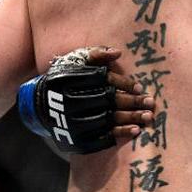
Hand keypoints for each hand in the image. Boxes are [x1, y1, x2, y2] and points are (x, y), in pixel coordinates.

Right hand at [18, 47, 154, 153]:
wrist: (41, 106)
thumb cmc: (65, 79)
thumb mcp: (75, 62)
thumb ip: (95, 55)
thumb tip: (118, 53)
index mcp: (71, 79)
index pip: (102, 79)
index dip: (123, 83)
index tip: (139, 87)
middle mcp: (70, 100)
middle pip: (108, 100)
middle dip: (132, 102)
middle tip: (150, 102)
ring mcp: (72, 121)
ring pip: (107, 119)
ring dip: (130, 119)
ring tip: (148, 117)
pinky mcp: (75, 138)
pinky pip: (100, 137)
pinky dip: (119, 134)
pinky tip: (135, 131)